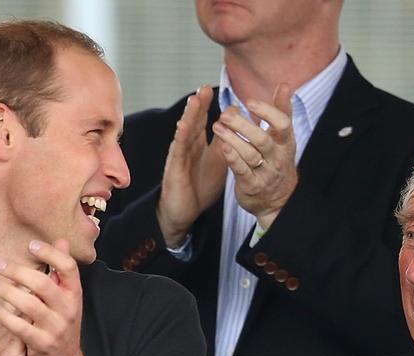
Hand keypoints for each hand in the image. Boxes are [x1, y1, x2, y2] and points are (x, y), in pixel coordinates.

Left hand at [0, 239, 86, 355]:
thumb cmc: (61, 326)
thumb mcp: (67, 299)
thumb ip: (61, 271)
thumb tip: (61, 241)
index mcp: (75, 295)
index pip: (68, 268)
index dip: (51, 254)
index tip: (31, 245)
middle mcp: (69, 310)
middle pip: (44, 284)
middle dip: (19, 272)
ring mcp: (56, 328)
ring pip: (30, 305)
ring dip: (8, 292)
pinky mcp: (42, 344)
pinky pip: (21, 328)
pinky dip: (4, 317)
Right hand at [156, 86, 225, 248]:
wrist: (183, 211)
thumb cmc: (199, 186)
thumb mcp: (218, 161)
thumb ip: (226, 142)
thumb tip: (239, 124)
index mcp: (198, 144)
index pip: (203, 120)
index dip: (208, 105)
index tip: (214, 89)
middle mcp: (187, 146)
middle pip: (193, 121)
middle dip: (199, 104)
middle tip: (205, 87)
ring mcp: (180, 156)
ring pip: (185, 132)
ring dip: (190, 116)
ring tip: (195, 99)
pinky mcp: (175, 169)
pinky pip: (179, 151)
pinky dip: (181, 137)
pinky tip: (184, 126)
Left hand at [211, 83, 296, 230]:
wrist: (277, 200)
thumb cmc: (276, 161)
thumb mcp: (284, 137)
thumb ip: (282, 111)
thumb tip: (285, 85)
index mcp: (286, 143)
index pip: (283, 124)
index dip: (267, 112)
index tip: (249, 101)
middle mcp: (277, 158)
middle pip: (262, 139)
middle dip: (243, 125)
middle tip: (225, 113)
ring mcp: (265, 173)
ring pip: (250, 154)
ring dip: (232, 139)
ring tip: (217, 126)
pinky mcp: (252, 186)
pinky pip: (242, 171)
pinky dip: (233, 159)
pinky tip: (222, 147)